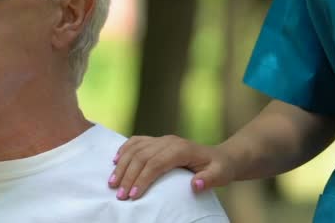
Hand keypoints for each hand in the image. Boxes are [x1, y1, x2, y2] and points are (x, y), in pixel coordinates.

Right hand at [108, 135, 235, 199]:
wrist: (220, 156)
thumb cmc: (220, 168)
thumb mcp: (221, 175)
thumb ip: (209, 179)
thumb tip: (195, 185)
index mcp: (181, 149)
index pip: (156, 163)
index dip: (143, 178)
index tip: (133, 195)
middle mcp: (168, 141)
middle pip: (141, 156)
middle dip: (128, 175)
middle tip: (119, 194)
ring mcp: (161, 139)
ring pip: (135, 149)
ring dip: (121, 165)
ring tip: (112, 183)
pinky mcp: (156, 140)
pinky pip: (136, 141)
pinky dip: (123, 150)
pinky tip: (114, 161)